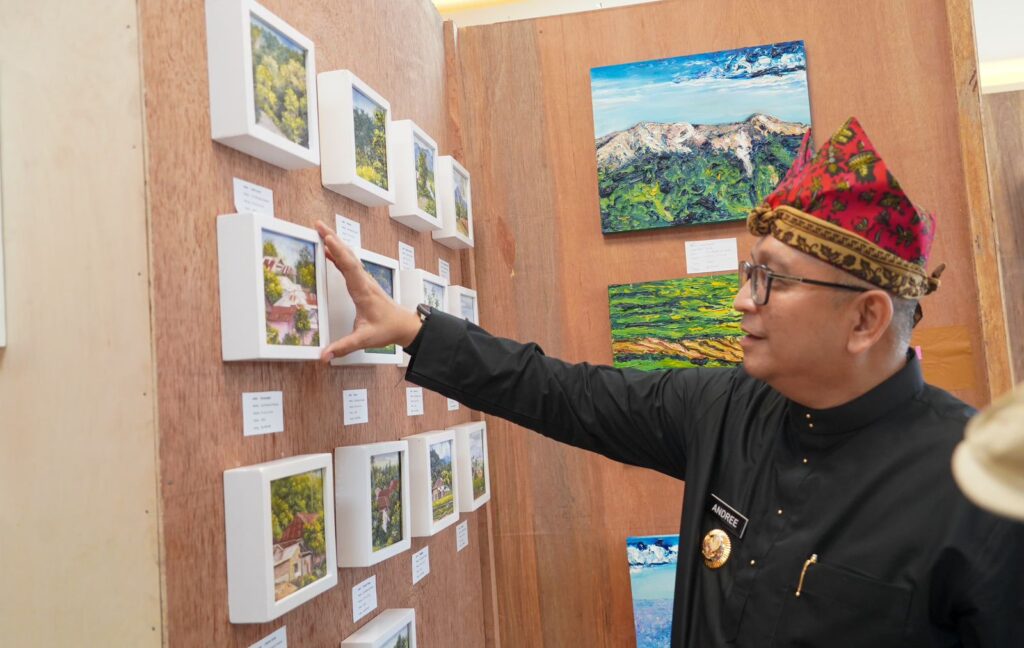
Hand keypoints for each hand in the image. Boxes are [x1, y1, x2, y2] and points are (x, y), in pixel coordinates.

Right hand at [315, 221, 422, 362]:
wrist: (404, 325)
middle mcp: (364, 282)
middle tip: (318, 224)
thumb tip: (324, 356)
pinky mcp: (363, 282)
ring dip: (335, 242)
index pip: (349, 268)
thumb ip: (344, 347)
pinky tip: (328, 249)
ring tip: (320, 229)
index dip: (338, 253)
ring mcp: (364, 280)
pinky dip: (338, 254)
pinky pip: (349, 264)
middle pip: (347, 256)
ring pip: (349, 257)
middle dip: (333, 239)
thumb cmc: (386, 329)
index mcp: (363, 292)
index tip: (327, 239)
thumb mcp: (365, 339)